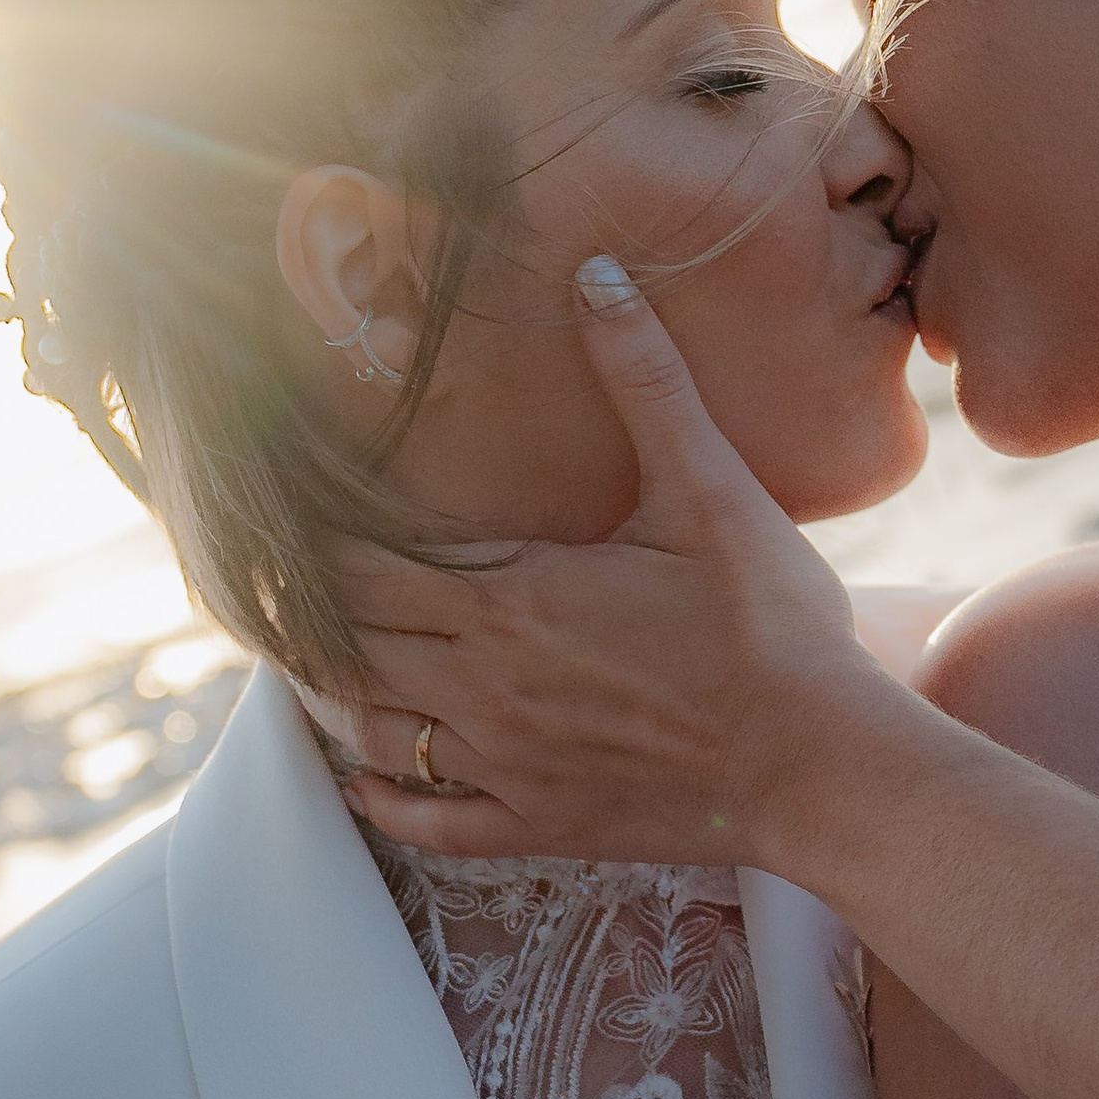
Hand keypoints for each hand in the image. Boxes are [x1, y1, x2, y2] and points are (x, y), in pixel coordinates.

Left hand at [336, 259, 895, 864]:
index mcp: (510, 599)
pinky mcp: (539, 823)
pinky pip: (427, 821)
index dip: (308, 536)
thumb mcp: (710, 492)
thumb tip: (595, 275)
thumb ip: (646, 383)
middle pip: (349, 641)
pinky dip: (380, 798)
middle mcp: (484, 684)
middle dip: (308, 606)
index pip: (360, 563)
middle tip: (276, 575)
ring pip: (370, 729)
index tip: (283, 507)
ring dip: (334, 691)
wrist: (822, 769)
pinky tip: (361, 777)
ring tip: (316, 654)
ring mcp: (506, 763)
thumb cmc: (773, 630)